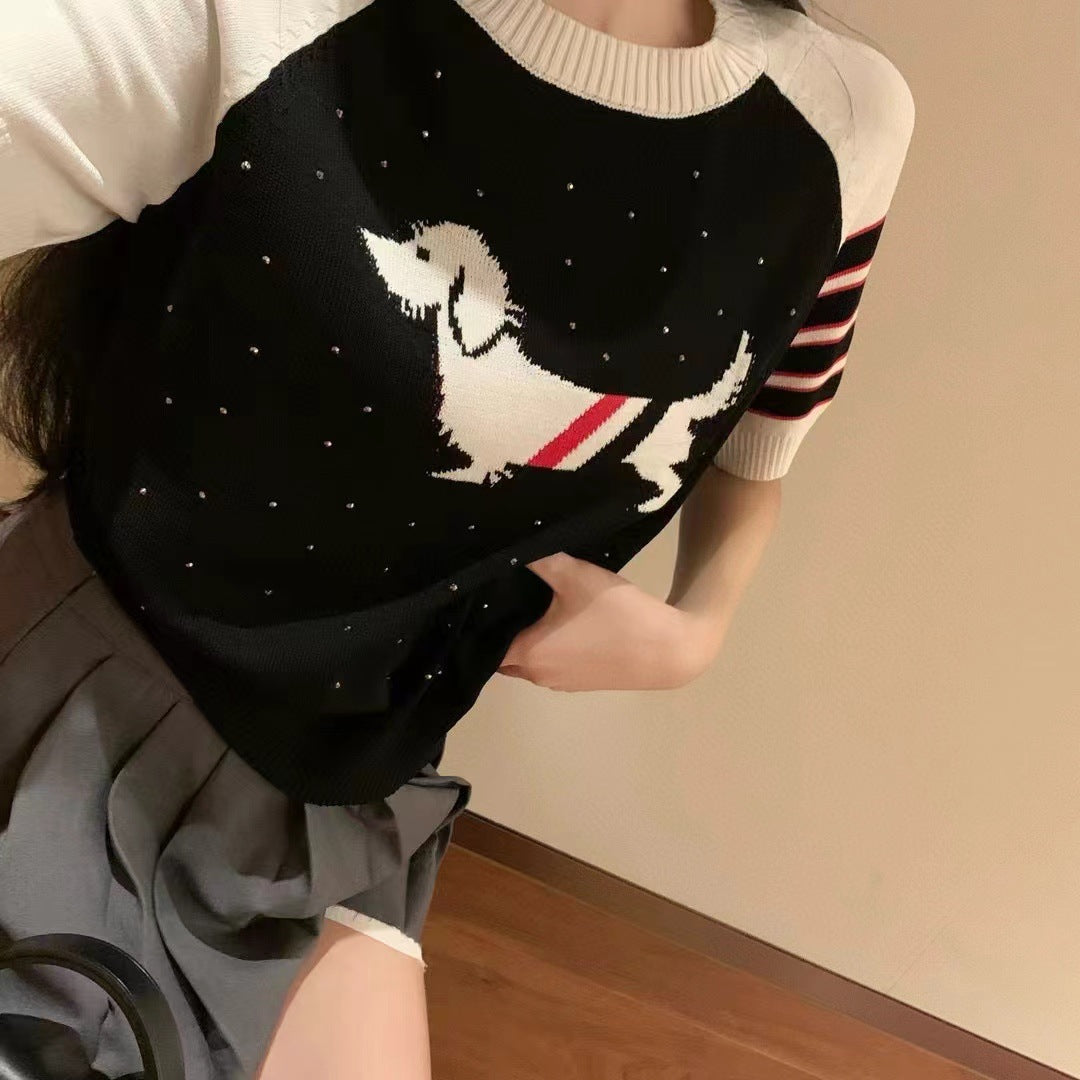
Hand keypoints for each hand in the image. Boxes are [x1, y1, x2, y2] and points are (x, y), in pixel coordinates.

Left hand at [496, 552, 720, 691]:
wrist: (670, 649)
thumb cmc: (617, 614)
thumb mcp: (576, 575)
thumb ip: (540, 558)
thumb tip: (509, 544)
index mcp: (528, 654)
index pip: (484, 643)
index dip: (479, 622)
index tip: (480, 597)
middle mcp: (538, 676)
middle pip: (504, 654)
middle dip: (501, 630)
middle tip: (504, 597)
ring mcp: (561, 684)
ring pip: (529, 661)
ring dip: (526, 640)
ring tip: (530, 606)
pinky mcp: (582, 684)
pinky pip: (551, 665)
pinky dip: (549, 648)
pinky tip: (561, 622)